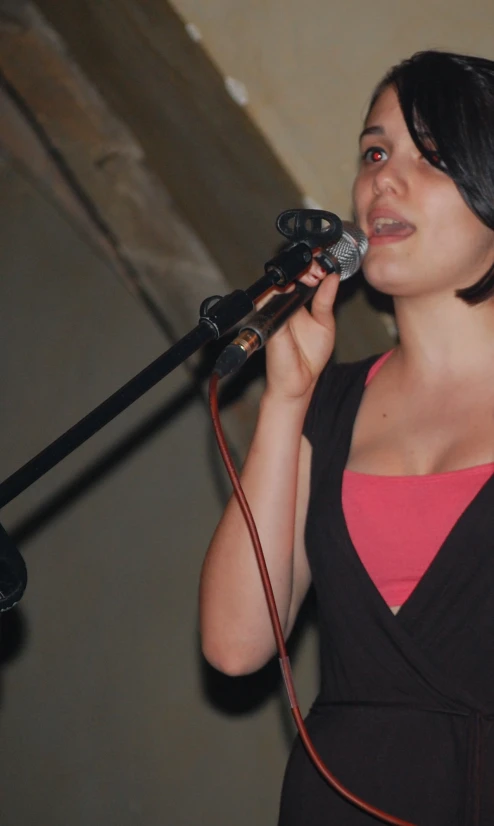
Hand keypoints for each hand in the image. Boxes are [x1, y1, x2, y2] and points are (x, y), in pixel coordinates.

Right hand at [263, 259, 339, 400]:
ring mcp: (273, 312)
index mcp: (294, 304)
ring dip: (296, 275)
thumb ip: (325, 300)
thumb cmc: (309, 356)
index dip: (311, 268)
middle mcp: (282, 306)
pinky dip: (283, 289)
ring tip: (314, 275)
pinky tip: (298, 284)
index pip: (299, 278)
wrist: (300, 381)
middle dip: (305, 267)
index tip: (325, 265)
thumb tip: (332, 277)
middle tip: (320, 269)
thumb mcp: (324, 323)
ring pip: (278, 283)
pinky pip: (270, 300)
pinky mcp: (269, 320)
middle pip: (287, 277)